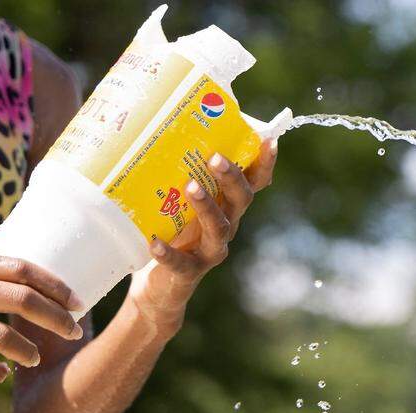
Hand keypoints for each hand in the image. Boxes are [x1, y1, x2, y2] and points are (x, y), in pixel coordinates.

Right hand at [0, 249, 83, 382]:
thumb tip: (26, 284)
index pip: (23, 269)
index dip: (57, 287)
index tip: (80, 303)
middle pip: (22, 299)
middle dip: (57, 318)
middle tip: (74, 332)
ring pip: (0, 335)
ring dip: (27, 350)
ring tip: (35, 358)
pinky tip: (1, 374)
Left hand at [127, 140, 276, 333]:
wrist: (157, 287)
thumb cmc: (167, 232)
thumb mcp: (174, 200)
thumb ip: (172, 171)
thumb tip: (147, 123)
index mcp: (227, 204)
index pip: (253, 181)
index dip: (264, 163)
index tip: (268, 141)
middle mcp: (226, 225)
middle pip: (241, 199)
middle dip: (232, 178)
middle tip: (216, 158)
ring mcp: (210, 249)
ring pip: (218, 228)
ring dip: (207, 206)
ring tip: (191, 187)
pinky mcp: (189, 271)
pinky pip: (181, 262)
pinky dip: (168, 253)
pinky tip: (155, 242)